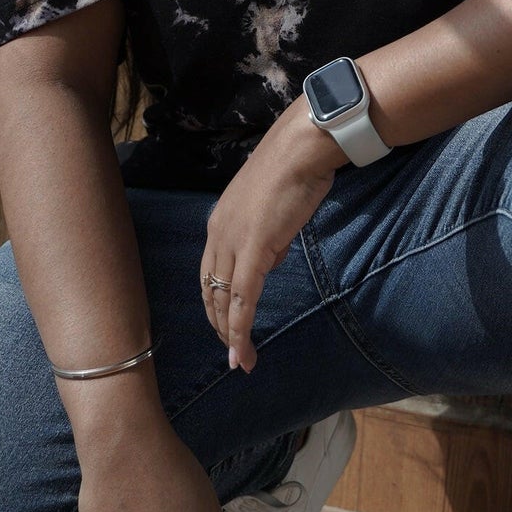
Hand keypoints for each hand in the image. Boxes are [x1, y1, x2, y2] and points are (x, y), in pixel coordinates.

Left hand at [201, 103, 343, 371]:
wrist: (301, 150)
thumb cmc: (293, 171)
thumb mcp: (271, 208)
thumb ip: (266, 235)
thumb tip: (269, 259)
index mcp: (219, 222)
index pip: (210, 273)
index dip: (216, 303)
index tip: (226, 327)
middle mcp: (218, 234)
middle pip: (211, 291)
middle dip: (219, 326)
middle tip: (232, 353)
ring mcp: (233, 242)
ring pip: (223, 300)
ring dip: (229, 335)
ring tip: (239, 361)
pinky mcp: (254, 250)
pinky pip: (243, 299)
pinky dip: (240, 329)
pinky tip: (243, 350)